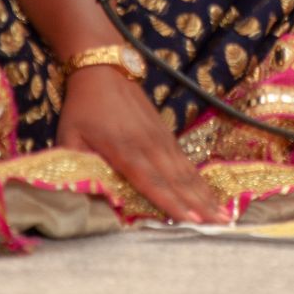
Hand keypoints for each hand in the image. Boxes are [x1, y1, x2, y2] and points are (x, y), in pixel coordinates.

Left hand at [56, 64, 222, 223]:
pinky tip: (209, 193)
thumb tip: (81, 194)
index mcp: (125, 150)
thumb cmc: (83, 107)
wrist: (104, 69)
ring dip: (205, 194)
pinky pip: (185, 161)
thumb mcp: (69, 136)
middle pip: (178, 181)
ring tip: (223, 214)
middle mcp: (149, 146)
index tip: (191, 220)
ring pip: (186, 172)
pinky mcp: (165, 133)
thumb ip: (76, 166)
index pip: (152, 183)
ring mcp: (161, 138)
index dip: (172, 203)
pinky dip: (199, 179)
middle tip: (221, 225)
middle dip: (200, 205)